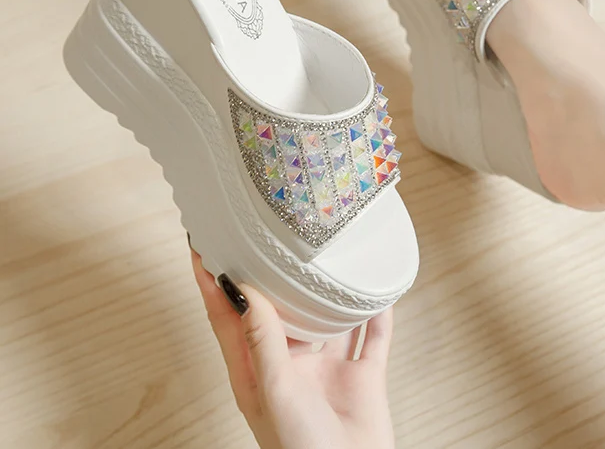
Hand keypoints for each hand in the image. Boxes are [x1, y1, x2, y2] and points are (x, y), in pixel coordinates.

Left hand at [190, 249, 395, 448]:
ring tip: (326, 255)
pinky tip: (378, 289)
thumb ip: (261, 339)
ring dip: (327, 291)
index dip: (213, 281)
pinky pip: (373, 336)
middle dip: (270, 275)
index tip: (204, 245)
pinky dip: (376, 312)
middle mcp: (290, 363)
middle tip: (265, 235)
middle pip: (277, 309)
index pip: (226, 316)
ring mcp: (327, 368)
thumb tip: (245, 289)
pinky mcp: (362, 376)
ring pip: (327, 317)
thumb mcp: (274, 391)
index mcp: (257, 370)